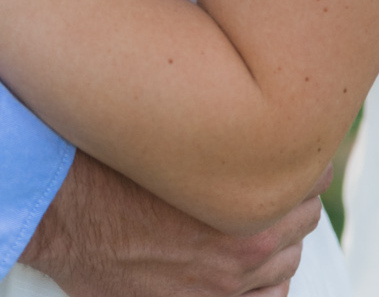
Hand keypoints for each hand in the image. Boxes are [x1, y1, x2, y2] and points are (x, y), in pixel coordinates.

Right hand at [23, 152, 327, 296]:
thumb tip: (251, 100)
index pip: (314, 173)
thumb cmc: (113, 158)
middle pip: (306, 214)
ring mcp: (228, 281)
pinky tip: (250, 260)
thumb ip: (221, 124)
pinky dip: (265, 280)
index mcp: (247, 186)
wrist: (64, 210)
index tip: (290, 143)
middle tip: (272, 174)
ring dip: (280, 236)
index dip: (301, 155)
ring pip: (290, 257)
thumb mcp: (174, 127)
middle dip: (292, 193)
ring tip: (257, 214)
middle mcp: (248, 240)